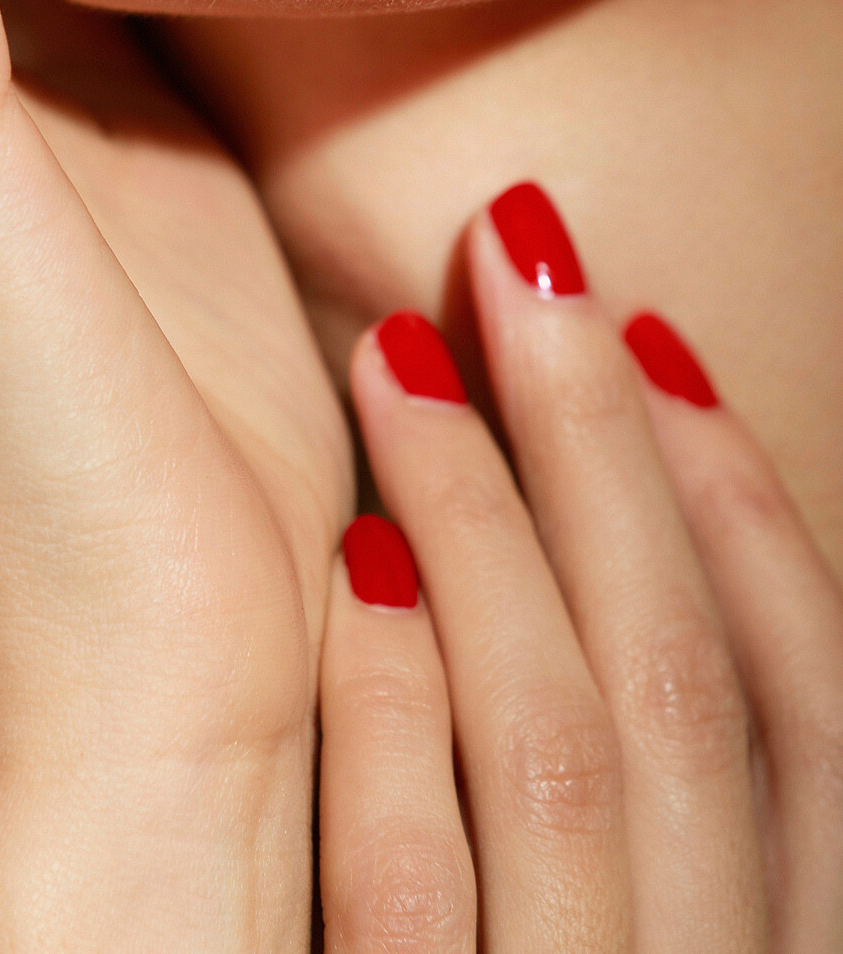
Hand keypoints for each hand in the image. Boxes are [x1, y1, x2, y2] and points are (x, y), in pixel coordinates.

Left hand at [317, 185, 842, 950]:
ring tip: (401, 349)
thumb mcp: (640, 905)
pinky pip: (420, 906)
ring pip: (574, 762)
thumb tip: (631, 530)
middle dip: (613, 454)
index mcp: (775, 944)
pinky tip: (344, 569)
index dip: (745, 509)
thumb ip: (654, 772)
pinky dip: (397, 723)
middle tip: (520, 255)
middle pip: (689, 696)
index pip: (811, 713)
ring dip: (494, 531)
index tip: (658, 337)